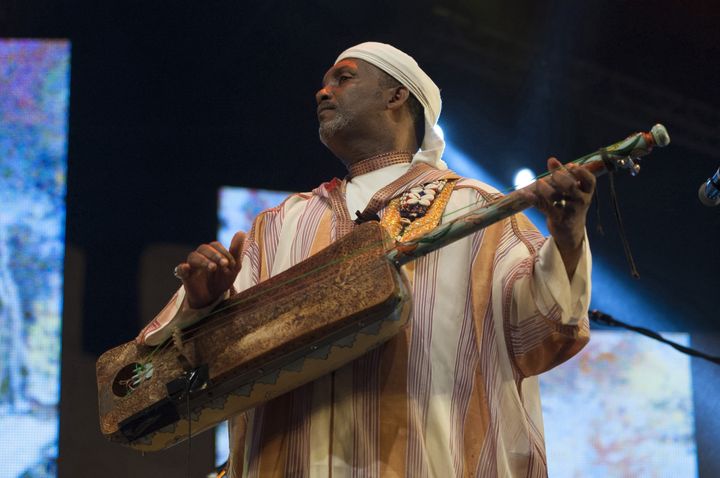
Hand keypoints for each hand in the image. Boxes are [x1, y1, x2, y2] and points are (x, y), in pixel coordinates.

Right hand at [173, 231, 244, 308]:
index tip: (231, 264)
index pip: (215, 245)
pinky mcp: (185, 276)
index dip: (224, 252)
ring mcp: (191, 266)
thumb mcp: (233, 268)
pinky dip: (182, 268)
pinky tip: (186, 268)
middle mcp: (200, 256)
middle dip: (215, 255)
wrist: (213, 298)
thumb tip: (241, 232)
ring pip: (193, 256)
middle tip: (224, 264)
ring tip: (213, 268)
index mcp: (211, 252)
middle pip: (203, 248)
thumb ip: (236, 251)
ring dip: (203, 260)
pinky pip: (179, 269)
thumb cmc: (222, 280)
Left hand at [519, 157, 595, 276]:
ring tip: (539, 182)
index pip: (589, 180)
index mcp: (587, 192)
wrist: (571, 232)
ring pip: (555, 197)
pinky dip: (532, 199)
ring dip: (545, 188)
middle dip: (560, 177)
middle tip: (554, 174)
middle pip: (571, 186)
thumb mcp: (572, 191)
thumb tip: (552, 160)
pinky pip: (543, 207)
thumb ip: (563, 175)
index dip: (581, 172)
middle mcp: (581, 201)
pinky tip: (524, 193)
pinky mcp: (557, 219)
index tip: (571, 165)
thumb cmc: (571, 205)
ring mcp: (569, 211)